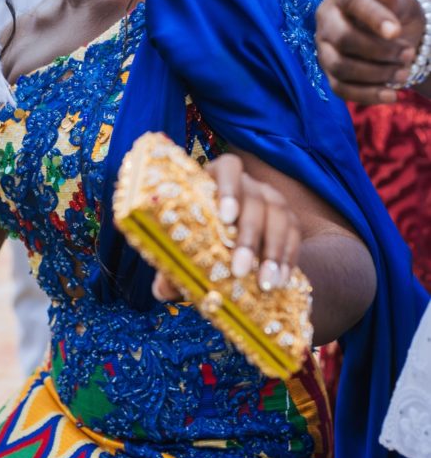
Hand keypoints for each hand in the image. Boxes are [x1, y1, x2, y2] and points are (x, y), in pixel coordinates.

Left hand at [152, 152, 300, 301]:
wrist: (231, 247)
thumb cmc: (198, 241)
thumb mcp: (183, 249)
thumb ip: (173, 264)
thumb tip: (163, 289)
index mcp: (216, 178)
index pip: (228, 167)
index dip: (229, 188)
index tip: (226, 217)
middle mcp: (248, 184)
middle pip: (254, 199)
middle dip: (248, 237)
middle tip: (240, 270)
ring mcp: (271, 199)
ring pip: (279, 216)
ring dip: (273, 251)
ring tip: (265, 283)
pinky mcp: (289, 219)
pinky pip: (295, 234)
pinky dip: (288, 258)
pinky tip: (282, 281)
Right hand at [316, 0, 424, 104]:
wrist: (394, 35)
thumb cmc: (395, 10)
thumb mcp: (402, 0)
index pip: (353, 1)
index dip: (373, 17)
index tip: (395, 32)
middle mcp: (326, 16)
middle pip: (343, 38)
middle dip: (379, 51)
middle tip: (408, 54)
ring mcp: (324, 46)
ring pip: (340, 66)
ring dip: (375, 74)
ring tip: (403, 73)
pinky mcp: (327, 71)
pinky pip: (340, 88)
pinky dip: (367, 94)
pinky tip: (391, 94)